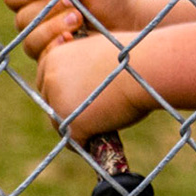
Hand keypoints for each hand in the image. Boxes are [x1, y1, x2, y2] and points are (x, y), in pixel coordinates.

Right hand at [4, 0, 148, 58]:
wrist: (132, 26)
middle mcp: (36, 23)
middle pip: (21, 20)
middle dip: (47, 11)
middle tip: (75, 7)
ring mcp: (44, 46)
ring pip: (29, 41)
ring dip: (52, 29)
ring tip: (79, 21)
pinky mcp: (55, 66)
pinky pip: (42, 62)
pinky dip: (55, 49)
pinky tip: (74, 42)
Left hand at [32, 30, 149, 140]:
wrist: (147, 68)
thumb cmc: (131, 57)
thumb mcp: (96, 52)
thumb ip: (80, 65)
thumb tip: (77, 85)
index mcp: (54, 57)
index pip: (47, 81)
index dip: (65, 90)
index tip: (82, 95)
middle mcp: (49, 78)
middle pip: (50, 102)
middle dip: (68, 109)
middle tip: (91, 112)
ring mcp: (58, 101)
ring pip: (60, 123)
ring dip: (76, 126)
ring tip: (99, 125)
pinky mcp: (72, 123)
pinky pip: (74, 142)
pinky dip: (86, 143)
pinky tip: (101, 138)